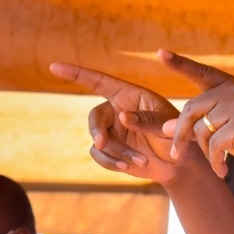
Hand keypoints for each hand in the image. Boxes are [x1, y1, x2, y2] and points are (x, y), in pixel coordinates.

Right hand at [48, 62, 182, 184]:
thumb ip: (148, 119)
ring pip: (98, 140)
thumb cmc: (177, 135)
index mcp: (128, 95)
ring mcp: (112, 132)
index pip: (99, 81)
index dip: (77, 73)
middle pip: (95, 117)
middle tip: (103, 142)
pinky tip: (128, 167)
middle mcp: (116, 111)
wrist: (179, 163)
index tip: (54, 66)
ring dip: (116, 152)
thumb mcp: (169, 125)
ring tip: (140, 161)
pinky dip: (112, 163)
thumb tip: (122, 117)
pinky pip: (100, 155)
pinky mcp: (111, 150)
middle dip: (97, 130)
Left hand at [156, 50, 233, 179]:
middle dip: (181, 133)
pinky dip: (215, 162)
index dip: (180, 64)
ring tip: (216, 163)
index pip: (202, 73)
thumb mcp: (227, 131)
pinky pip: (215, 145)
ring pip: (202, 130)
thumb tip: (167, 128)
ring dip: (205, 152)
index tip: (161, 54)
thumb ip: (201, 125)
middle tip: (175, 153)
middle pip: (192, 108)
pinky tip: (222, 171)